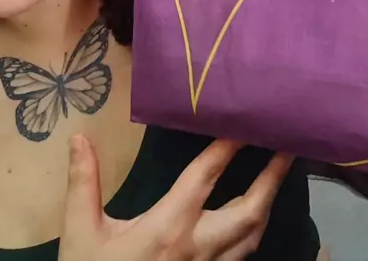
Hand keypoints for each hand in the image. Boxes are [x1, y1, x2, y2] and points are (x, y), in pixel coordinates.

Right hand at [58, 135, 292, 260]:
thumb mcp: (81, 234)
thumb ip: (84, 184)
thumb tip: (79, 138)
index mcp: (169, 227)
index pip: (206, 176)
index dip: (227, 146)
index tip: (245, 121)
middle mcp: (198, 247)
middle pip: (250, 211)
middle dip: (272, 178)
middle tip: (288, 149)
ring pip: (253, 237)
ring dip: (268, 204)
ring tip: (278, 177)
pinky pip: (242, 258)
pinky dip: (253, 233)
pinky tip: (251, 220)